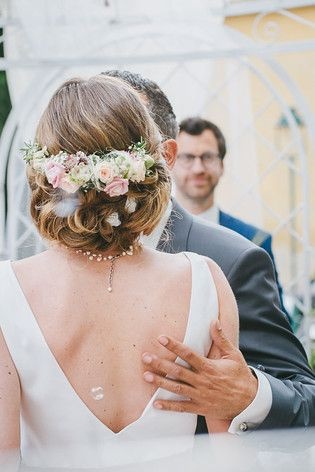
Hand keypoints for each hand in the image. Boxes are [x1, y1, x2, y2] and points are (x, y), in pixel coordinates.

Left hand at [142, 320, 257, 419]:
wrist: (249, 402)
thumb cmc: (240, 375)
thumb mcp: (233, 355)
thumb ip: (221, 339)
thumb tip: (214, 321)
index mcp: (209, 367)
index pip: (188, 354)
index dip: (174, 346)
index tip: (161, 338)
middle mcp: (202, 381)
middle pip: (178, 371)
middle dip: (160, 363)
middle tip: (145, 357)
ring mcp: (200, 395)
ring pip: (177, 388)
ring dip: (160, 382)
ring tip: (146, 376)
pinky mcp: (200, 407)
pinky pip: (182, 407)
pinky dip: (169, 406)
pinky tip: (156, 403)